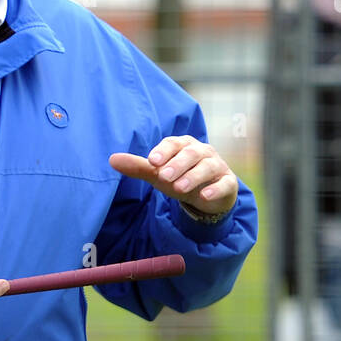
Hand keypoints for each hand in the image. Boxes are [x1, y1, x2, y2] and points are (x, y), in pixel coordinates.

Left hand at [109, 135, 238, 215]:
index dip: (163, 151)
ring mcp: (217, 166)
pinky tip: (204, 196)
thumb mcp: (159, 174)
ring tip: (179, 188)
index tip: (151, 161)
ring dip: (193, 176)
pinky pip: (225, 183)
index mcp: (184, 145)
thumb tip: (112, 159)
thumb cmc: (179, 178)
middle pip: (191, 153)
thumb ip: (138, 166)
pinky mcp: (228, 183)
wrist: (207, 195)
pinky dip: (215, 189)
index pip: (174, 143)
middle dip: (177, 164)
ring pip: (207, 167)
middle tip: (164, 176)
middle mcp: (202, 152)